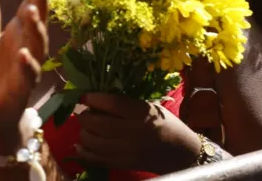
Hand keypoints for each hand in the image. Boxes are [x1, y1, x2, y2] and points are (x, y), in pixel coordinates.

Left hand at [0, 0, 50, 152]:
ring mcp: (28, 65)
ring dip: (36, 28)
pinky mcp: (23, 87)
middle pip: (39, 18)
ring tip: (31, 11)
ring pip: (38, 44)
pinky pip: (28, 74)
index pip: (29, 3)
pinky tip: (23, 53)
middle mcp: (28, 45)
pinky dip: (27, 63)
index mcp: (19, 31)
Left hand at [76, 93, 200, 173]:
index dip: (94, 98)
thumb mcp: (149, 108)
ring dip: (84, 133)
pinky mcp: (124, 164)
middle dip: (84, 116)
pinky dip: (84, 152)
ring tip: (86, 127)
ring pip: (94, 142)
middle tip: (83, 112)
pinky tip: (79, 145)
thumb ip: (125, 104)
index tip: (84, 96)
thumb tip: (96, 100)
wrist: (182, 153)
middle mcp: (133, 133)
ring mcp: (127, 151)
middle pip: (99, 124)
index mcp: (142, 114)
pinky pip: (97, 159)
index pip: (113, 104)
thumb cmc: (166, 124)